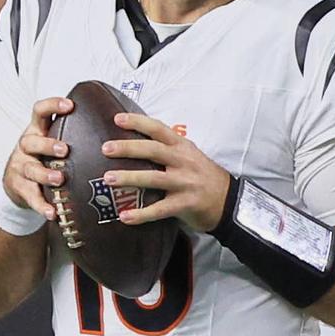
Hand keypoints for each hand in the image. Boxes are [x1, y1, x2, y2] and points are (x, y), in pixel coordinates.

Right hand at [1, 97, 74, 220]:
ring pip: (30, 169)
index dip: (52, 105)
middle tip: (65, 149)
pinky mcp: (20, 189)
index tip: (70, 105)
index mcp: (36, 130)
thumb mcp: (51, 139)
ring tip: (59, 179)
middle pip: (31, 141)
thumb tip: (114, 121)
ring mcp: (21, 167)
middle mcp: (26, 147)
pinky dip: (42, 205)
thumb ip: (73, 131)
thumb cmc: (44, 156)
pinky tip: (53, 213)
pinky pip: (31, 197)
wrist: (16, 182)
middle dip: (48, 144)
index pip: (39, 111)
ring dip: (45, 174)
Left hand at [100, 113, 231, 231]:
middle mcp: (184, 162)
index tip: (118, 119)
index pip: (159, 129)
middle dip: (128, 148)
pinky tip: (125, 216)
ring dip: (130, 177)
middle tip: (106, 148)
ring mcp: (185, 183)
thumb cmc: (203, 176)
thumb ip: (168, 149)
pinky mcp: (185, 204)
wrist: (229, 200)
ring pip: (154, 178)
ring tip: (108, 178)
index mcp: (182, 146)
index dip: (138, 122)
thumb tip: (134, 143)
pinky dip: (142, 214)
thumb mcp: (190, 155)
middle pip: (153, 150)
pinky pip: (160, 209)